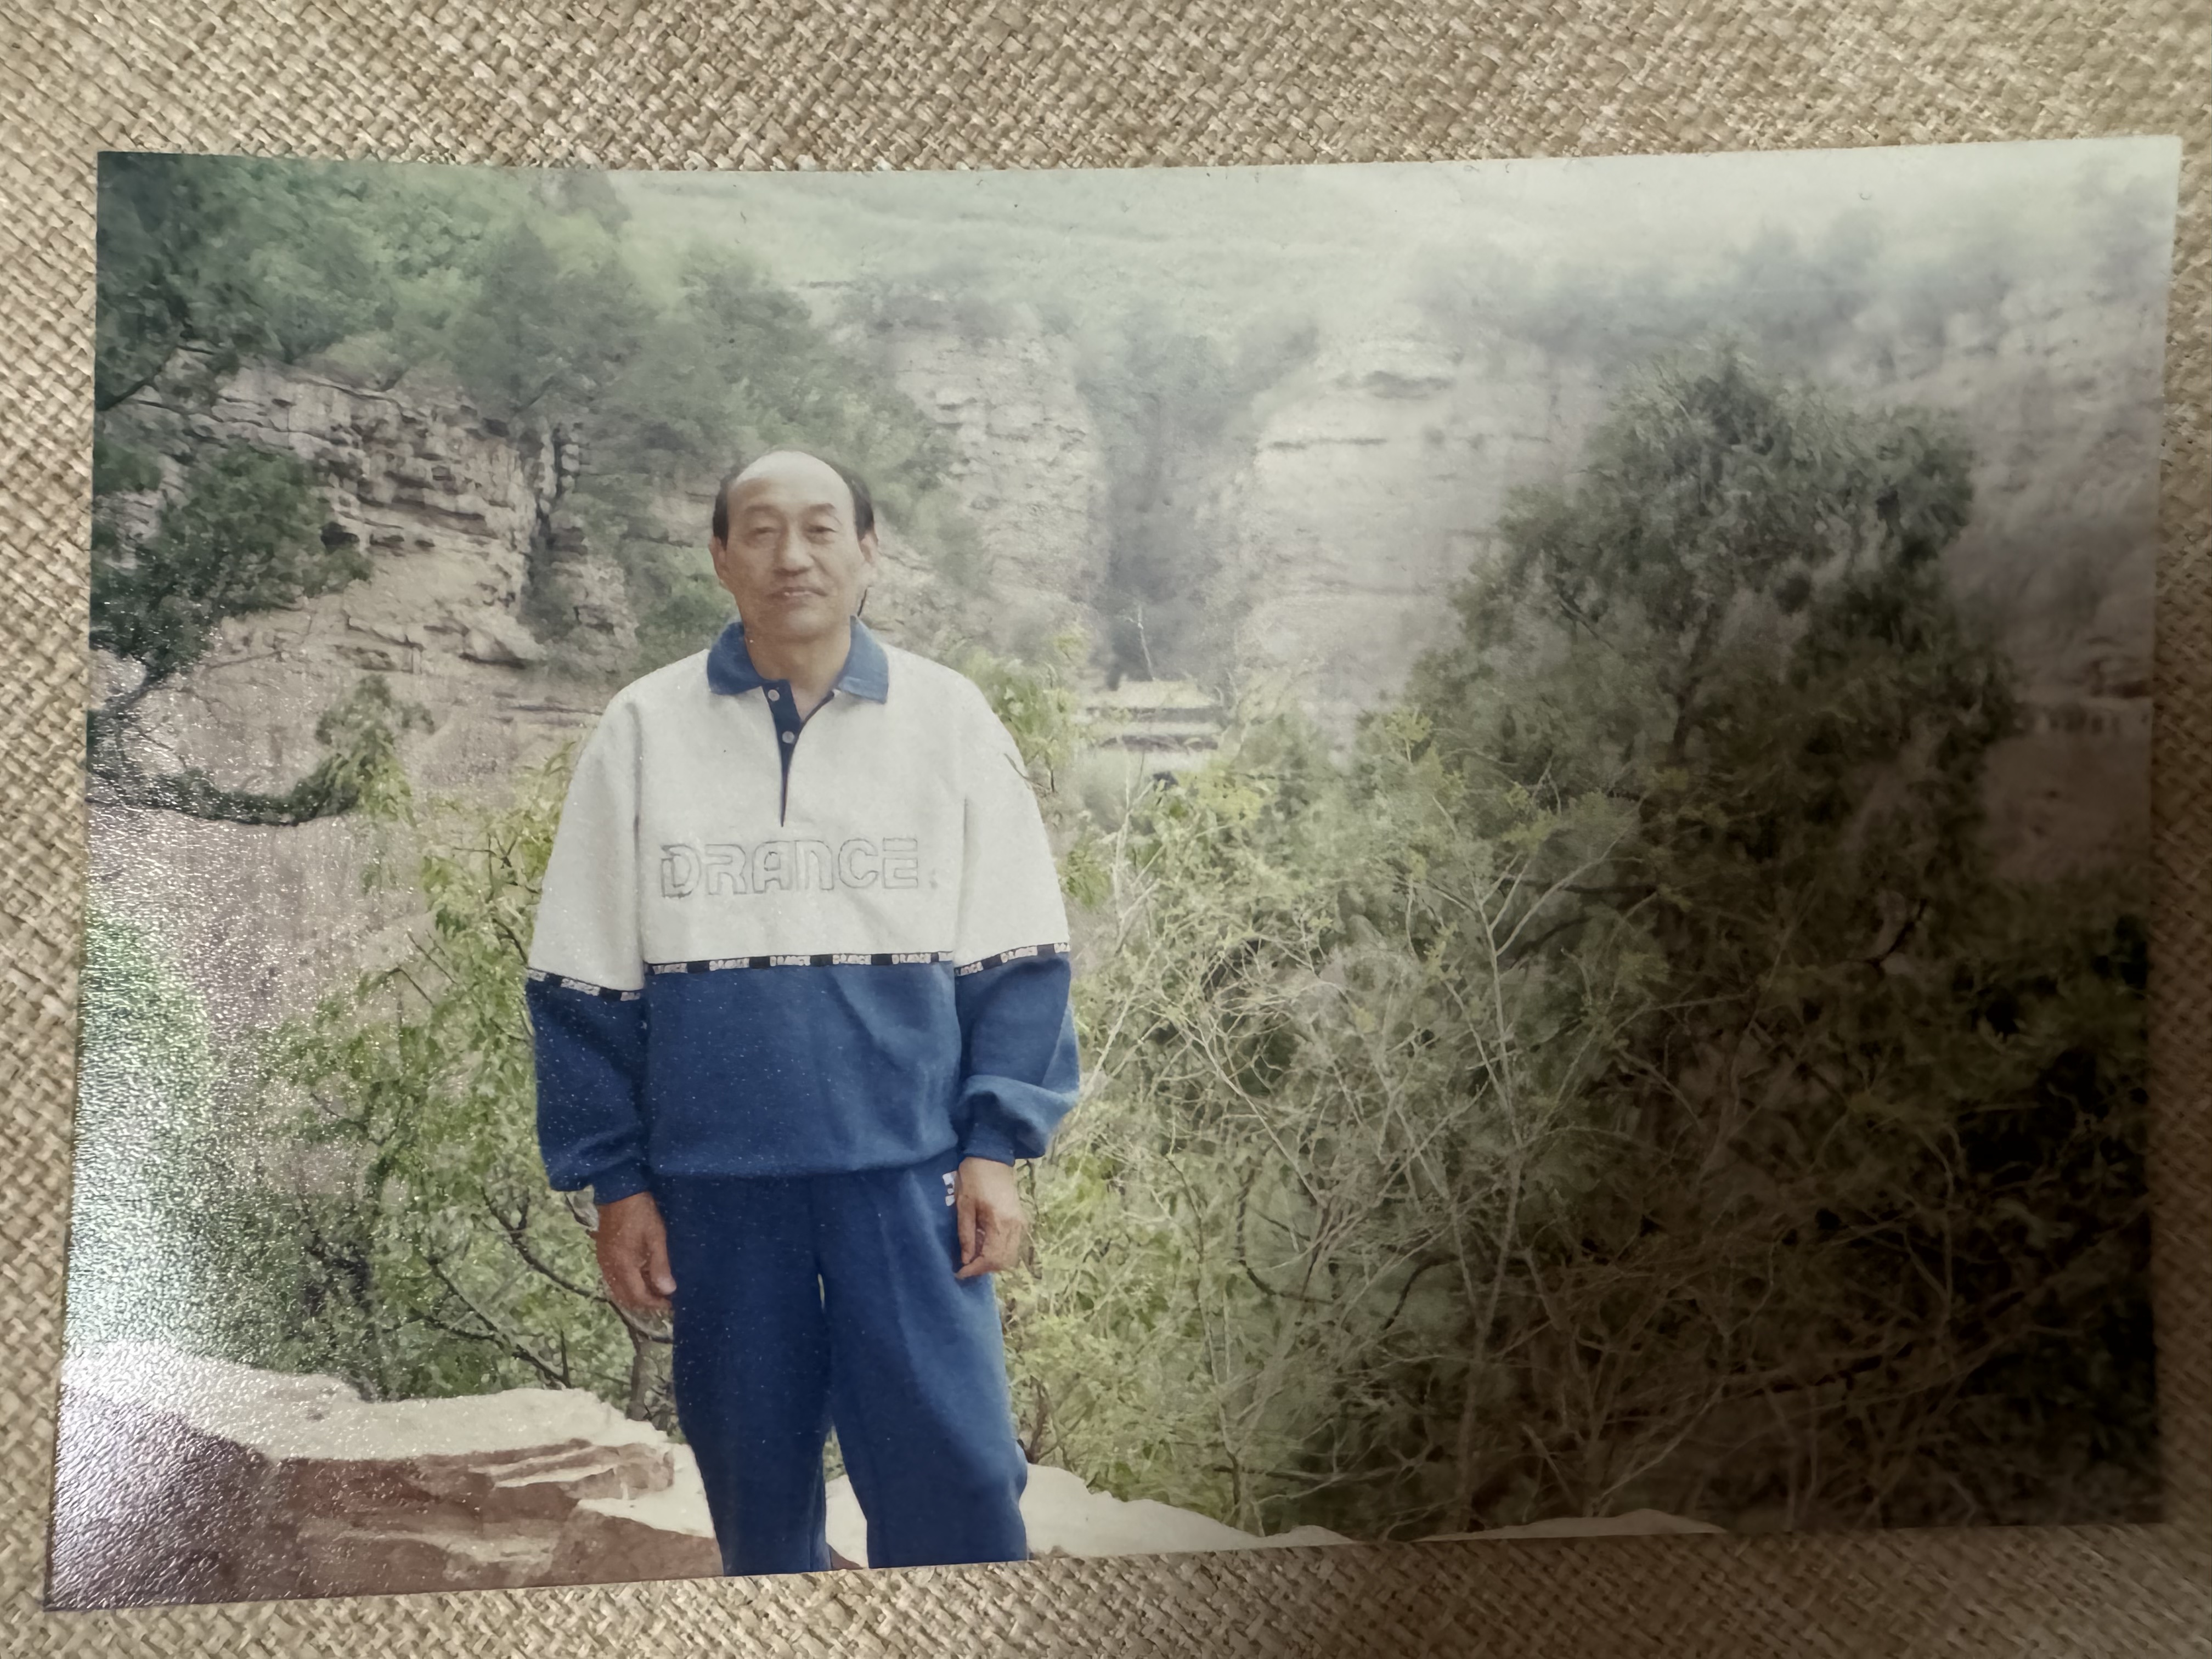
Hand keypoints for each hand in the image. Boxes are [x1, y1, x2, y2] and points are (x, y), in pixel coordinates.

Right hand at [595, 1190, 676, 1311]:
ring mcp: (603, 1261)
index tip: (670, 1303)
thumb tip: (668, 1291)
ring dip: (635, 1294)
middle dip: (644, 1303)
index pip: (637, 1297)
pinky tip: (640, 1277)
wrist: (618, 1191)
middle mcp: (609, 1268)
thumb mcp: (656, 1238)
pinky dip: (626, 1284)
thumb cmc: (641, 1213)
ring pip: (617, 1289)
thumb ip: (660, 1266)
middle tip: (663, 1300)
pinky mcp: (602, 1253)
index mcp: (623, 1266)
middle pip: (625, 1297)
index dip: (654, 1304)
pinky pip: (613, 1278)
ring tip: (654, 1290)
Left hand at [954, 1156, 1027, 1279]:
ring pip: (1010, 1255)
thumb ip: (966, 1234)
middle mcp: (1015, 1226)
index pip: (992, 1258)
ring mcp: (1020, 1223)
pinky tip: (984, 1244)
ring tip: (973, 1255)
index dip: (975, 1270)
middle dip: (984, 1268)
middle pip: (1004, 1261)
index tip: (959, 1272)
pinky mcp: (1020, 1219)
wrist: (992, 1156)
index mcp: (1001, 1222)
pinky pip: (1012, 1245)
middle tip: (965, 1265)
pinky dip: (999, 1251)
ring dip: (992, 1261)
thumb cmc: (974, 1177)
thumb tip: (966, 1259)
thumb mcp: (964, 1205)